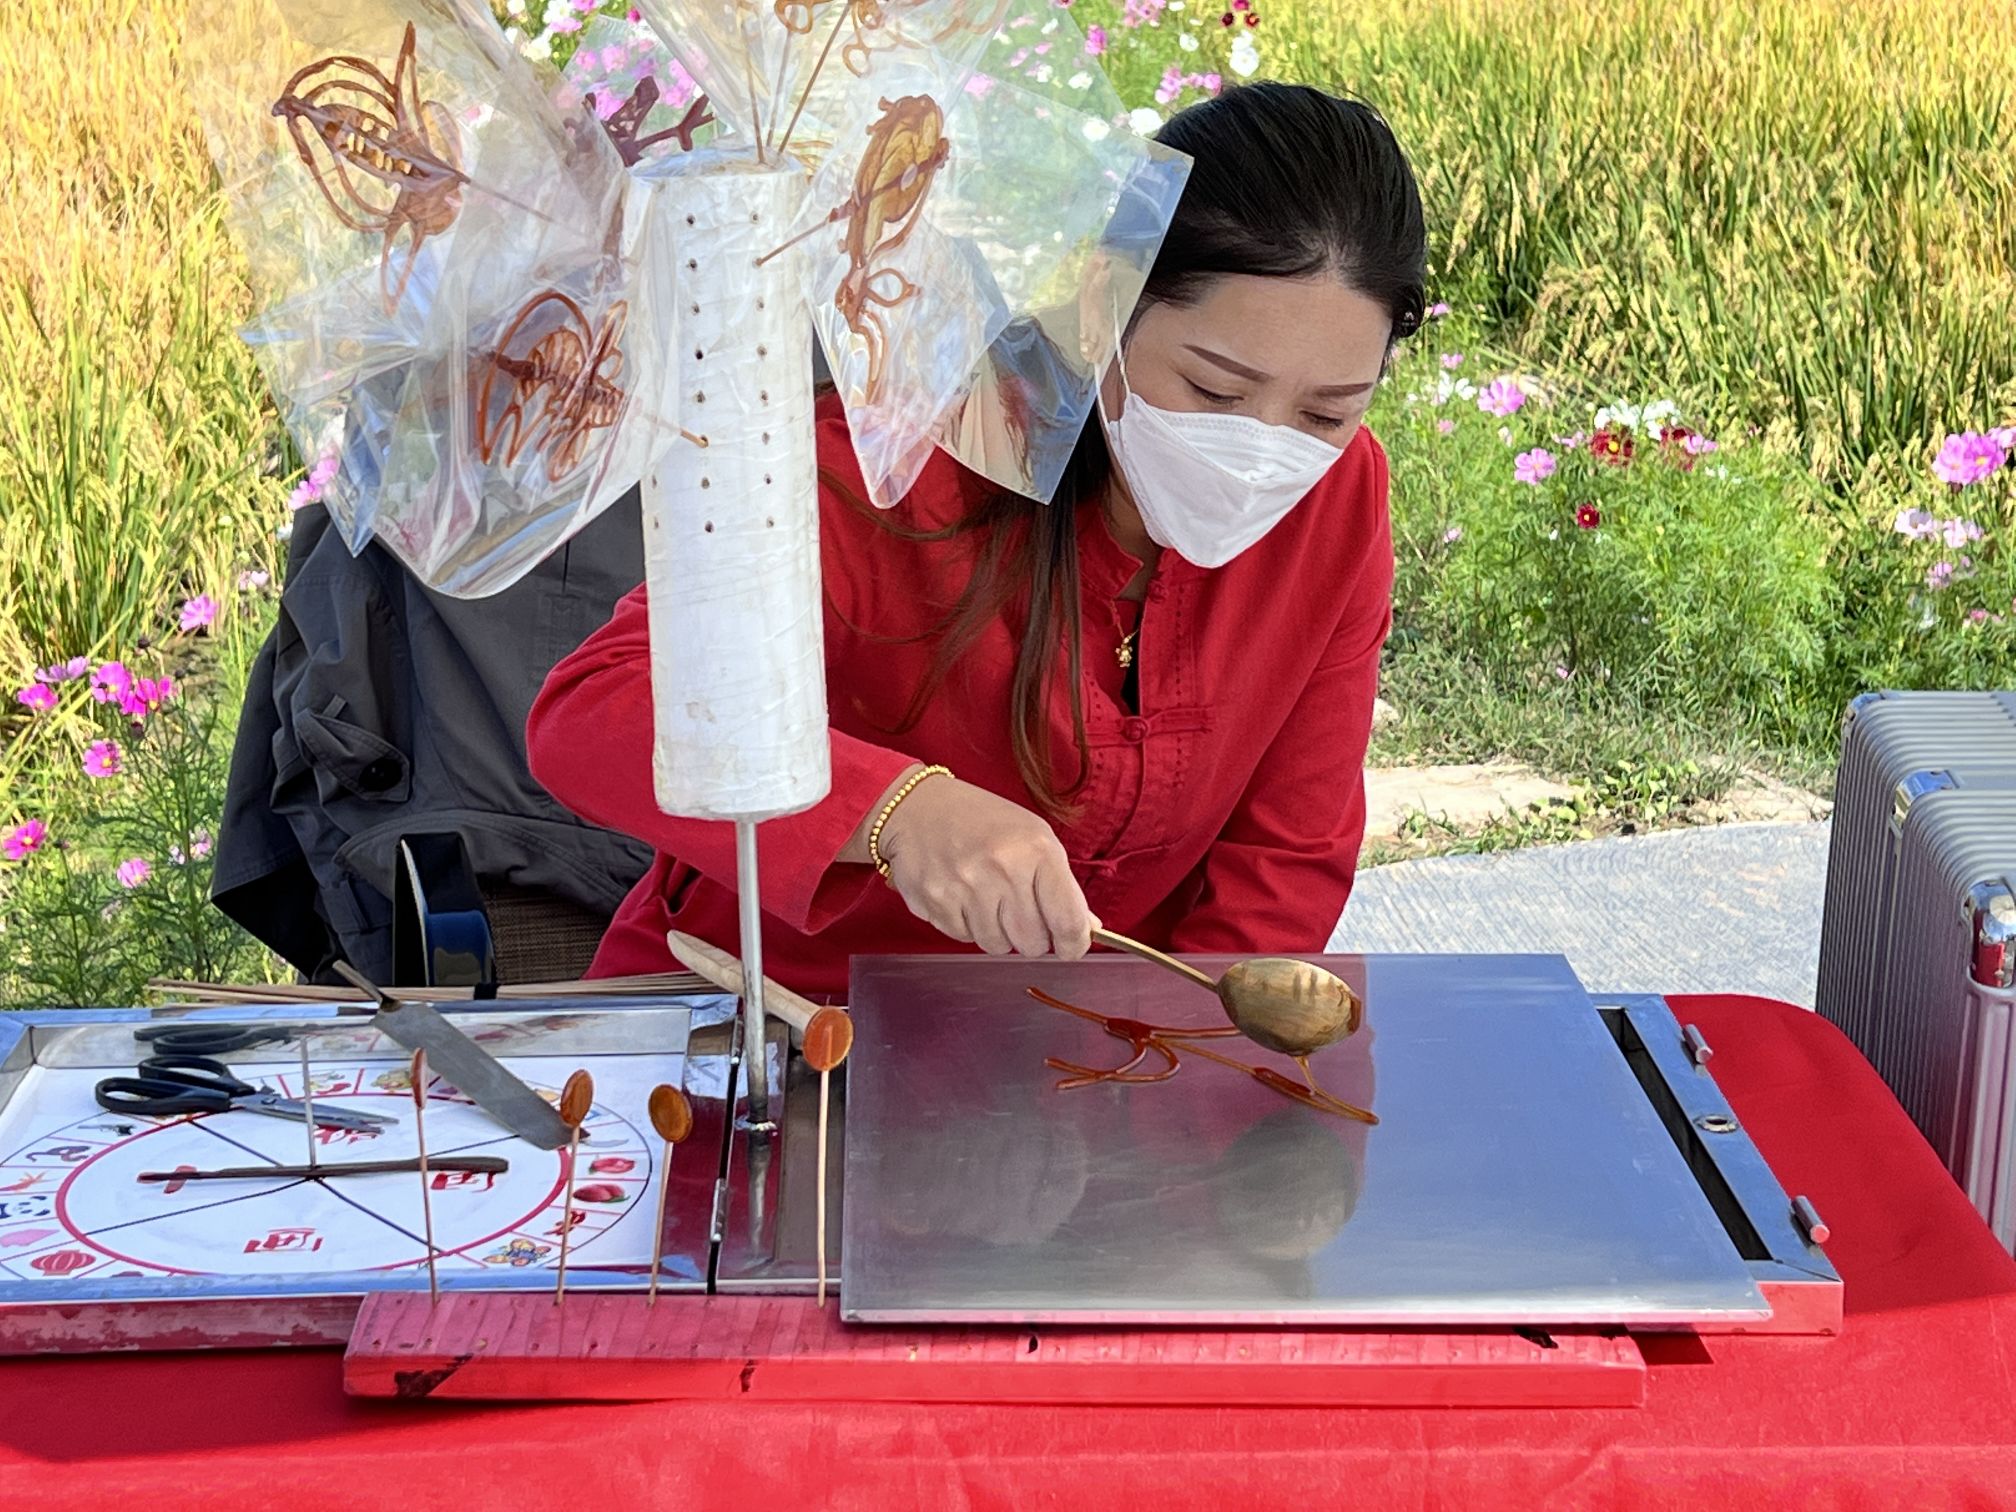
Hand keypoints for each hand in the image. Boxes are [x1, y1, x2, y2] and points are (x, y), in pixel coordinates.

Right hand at [862, 770, 1095, 959]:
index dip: (1073, 944)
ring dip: (997, 932)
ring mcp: (966, 888)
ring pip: (997, 945)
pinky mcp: (936, 903)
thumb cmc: (982, 820)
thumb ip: (1061, 884)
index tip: (1070, 947)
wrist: (917, 807)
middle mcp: (1003, 869)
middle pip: (1032, 943)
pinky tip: (962, 896)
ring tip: (987, 898)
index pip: (1068, 920)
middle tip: (1021, 913)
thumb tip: (1087, 927)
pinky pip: (964, 938)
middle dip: (1031, 936)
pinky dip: (967, 925)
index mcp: (1036, 850)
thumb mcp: (1032, 838)